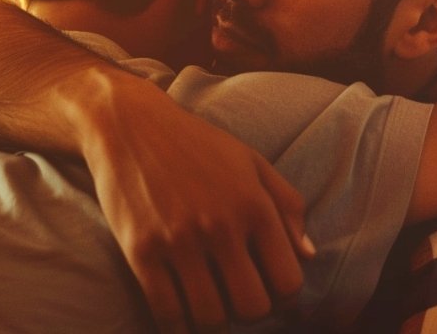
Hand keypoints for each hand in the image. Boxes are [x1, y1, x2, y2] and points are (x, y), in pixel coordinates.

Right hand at [78, 82, 314, 331]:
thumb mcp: (250, 161)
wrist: (128, 123)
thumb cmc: (194, 143)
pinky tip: (177, 314)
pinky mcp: (141, 250)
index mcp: (254, 205)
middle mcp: (220, 225)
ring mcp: (179, 240)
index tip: (267, 290)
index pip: (288, 282)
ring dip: (211, 318)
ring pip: (210, 317)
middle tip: (234, 298)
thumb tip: (308, 255)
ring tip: (206, 302)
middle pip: (252, 308)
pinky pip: (166, 313)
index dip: (283, 296)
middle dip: (248, 311)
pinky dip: (175, 325)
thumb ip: (287, 205)